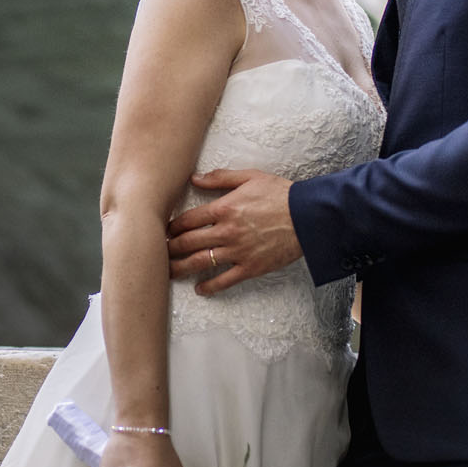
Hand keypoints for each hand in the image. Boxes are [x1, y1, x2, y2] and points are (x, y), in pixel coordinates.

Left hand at [165, 169, 302, 293]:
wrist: (308, 217)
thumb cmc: (280, 194)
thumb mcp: (249, 177)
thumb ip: (220, 178)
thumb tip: (194, 178)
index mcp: (223, 209)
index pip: (187, 220)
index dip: (172, 227)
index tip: (165, 231)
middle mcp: (226, 232)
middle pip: (188, 243)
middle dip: (170, 249)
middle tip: (159, 252)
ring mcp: (237, 252)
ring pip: (201, 263)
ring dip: (181, 269)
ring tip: (168, 273)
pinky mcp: (250, 268)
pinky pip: (225, 281)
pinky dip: (209, 287)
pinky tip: (199, 289)